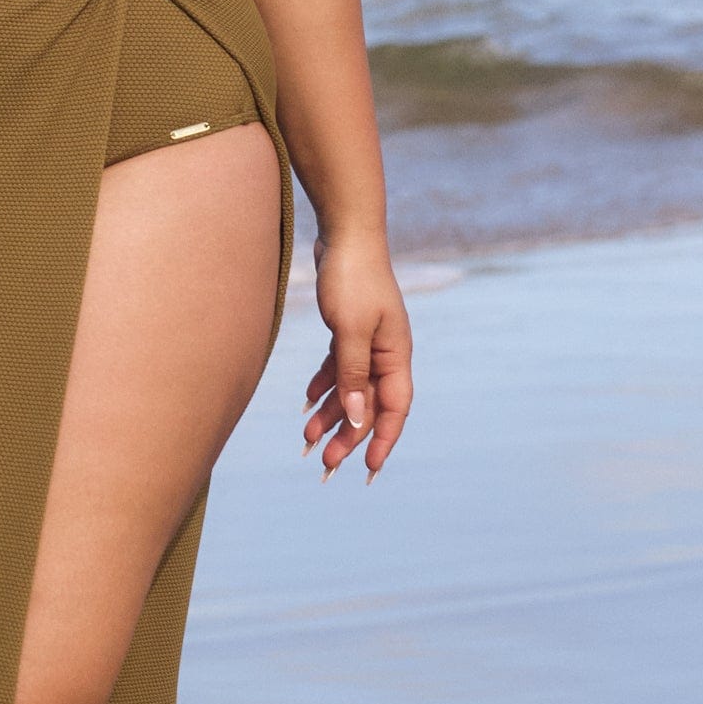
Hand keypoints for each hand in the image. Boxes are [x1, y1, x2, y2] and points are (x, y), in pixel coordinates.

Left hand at [301, 234, 412, 477]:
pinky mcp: (349, 330)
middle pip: (370, 405)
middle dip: (349, 437)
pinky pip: (338, 369)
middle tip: (324, 464)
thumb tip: (357, 418)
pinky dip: (323, 386)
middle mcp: (386, 353)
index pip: (394, 409)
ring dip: (331, 415)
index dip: (383, 441)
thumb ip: (353, 375)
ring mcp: (369, 342)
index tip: (369, 471)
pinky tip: (307, 402)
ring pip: (351, 390)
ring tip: (307, 440)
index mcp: (396, 355)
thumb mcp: (351, 330)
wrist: (345, 233)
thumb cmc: (352, 278)